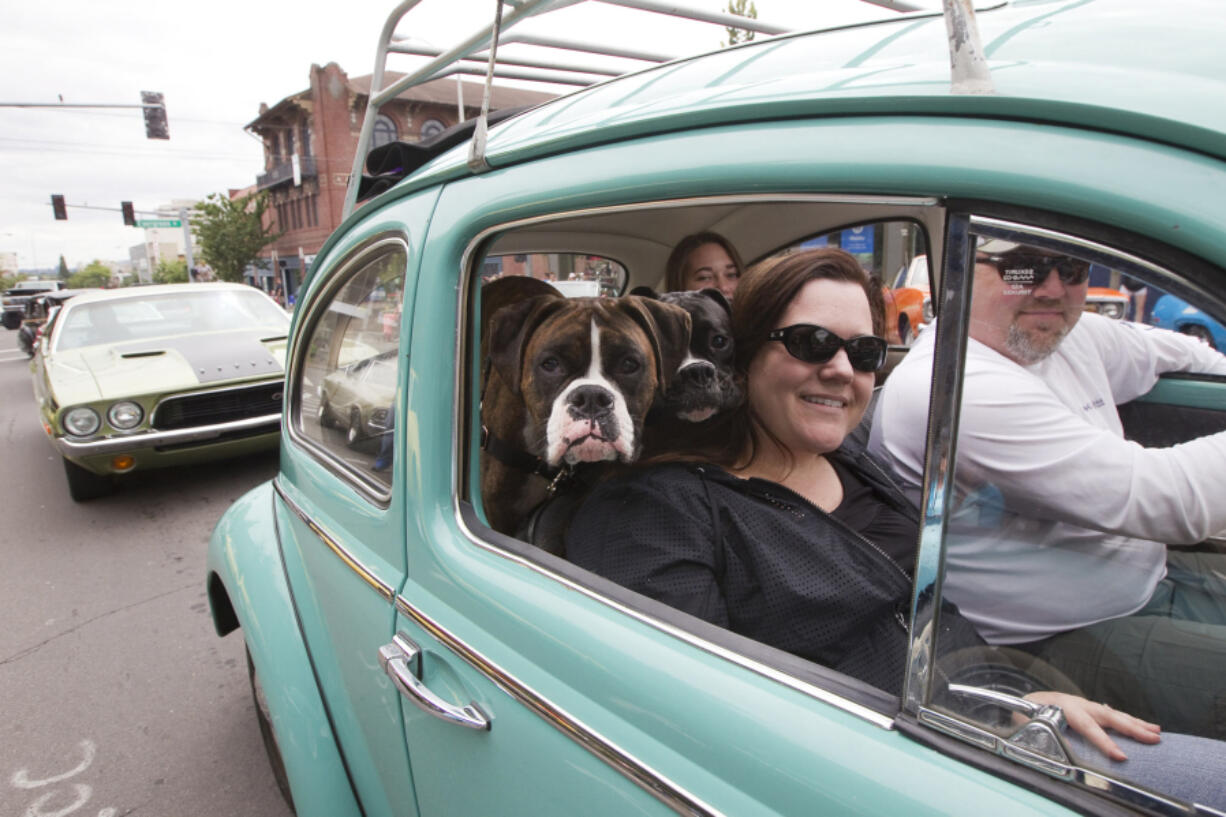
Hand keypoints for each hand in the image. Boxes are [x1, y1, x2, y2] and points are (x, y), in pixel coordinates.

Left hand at [1023, 692, 1160, 760]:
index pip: (1089, 728)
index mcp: (1066, 709)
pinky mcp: (1094, 710)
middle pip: (1110, 718)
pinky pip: (1116, 716)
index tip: (1122, 757)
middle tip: (1154, 739)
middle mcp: (1081, 706)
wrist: (1032, 698)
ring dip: (1138, 724)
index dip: (1105, 743)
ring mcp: (1089, 707)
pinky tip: (1148, 727)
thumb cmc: (1030, 711)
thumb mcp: (1025, 720)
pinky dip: (1133, 721)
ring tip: (1156, 732)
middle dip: (1133, 729)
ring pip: (1116, 715)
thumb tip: (1045, 743)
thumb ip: (1034, 730)